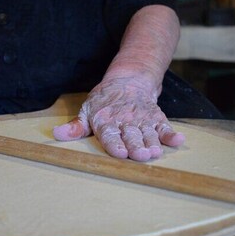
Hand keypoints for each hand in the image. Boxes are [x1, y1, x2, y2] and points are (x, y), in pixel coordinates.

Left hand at [53, 77, 184, 160]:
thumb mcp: (87, 111)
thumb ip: (75, 127)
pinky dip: (171, 134)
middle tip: (140, 155)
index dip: (115, 145)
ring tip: (155, 152)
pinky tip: (178, 140)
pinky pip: (164, 127)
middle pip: (131, 135)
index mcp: (106, 121)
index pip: (110, 135)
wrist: (128, 81)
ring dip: (152, 143)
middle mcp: (125, 121)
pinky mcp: (156, 118)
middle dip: (135, 146)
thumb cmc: (104, 102)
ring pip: (148, 133)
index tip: (120, 153)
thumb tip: (56, 134)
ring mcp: (142, 119)